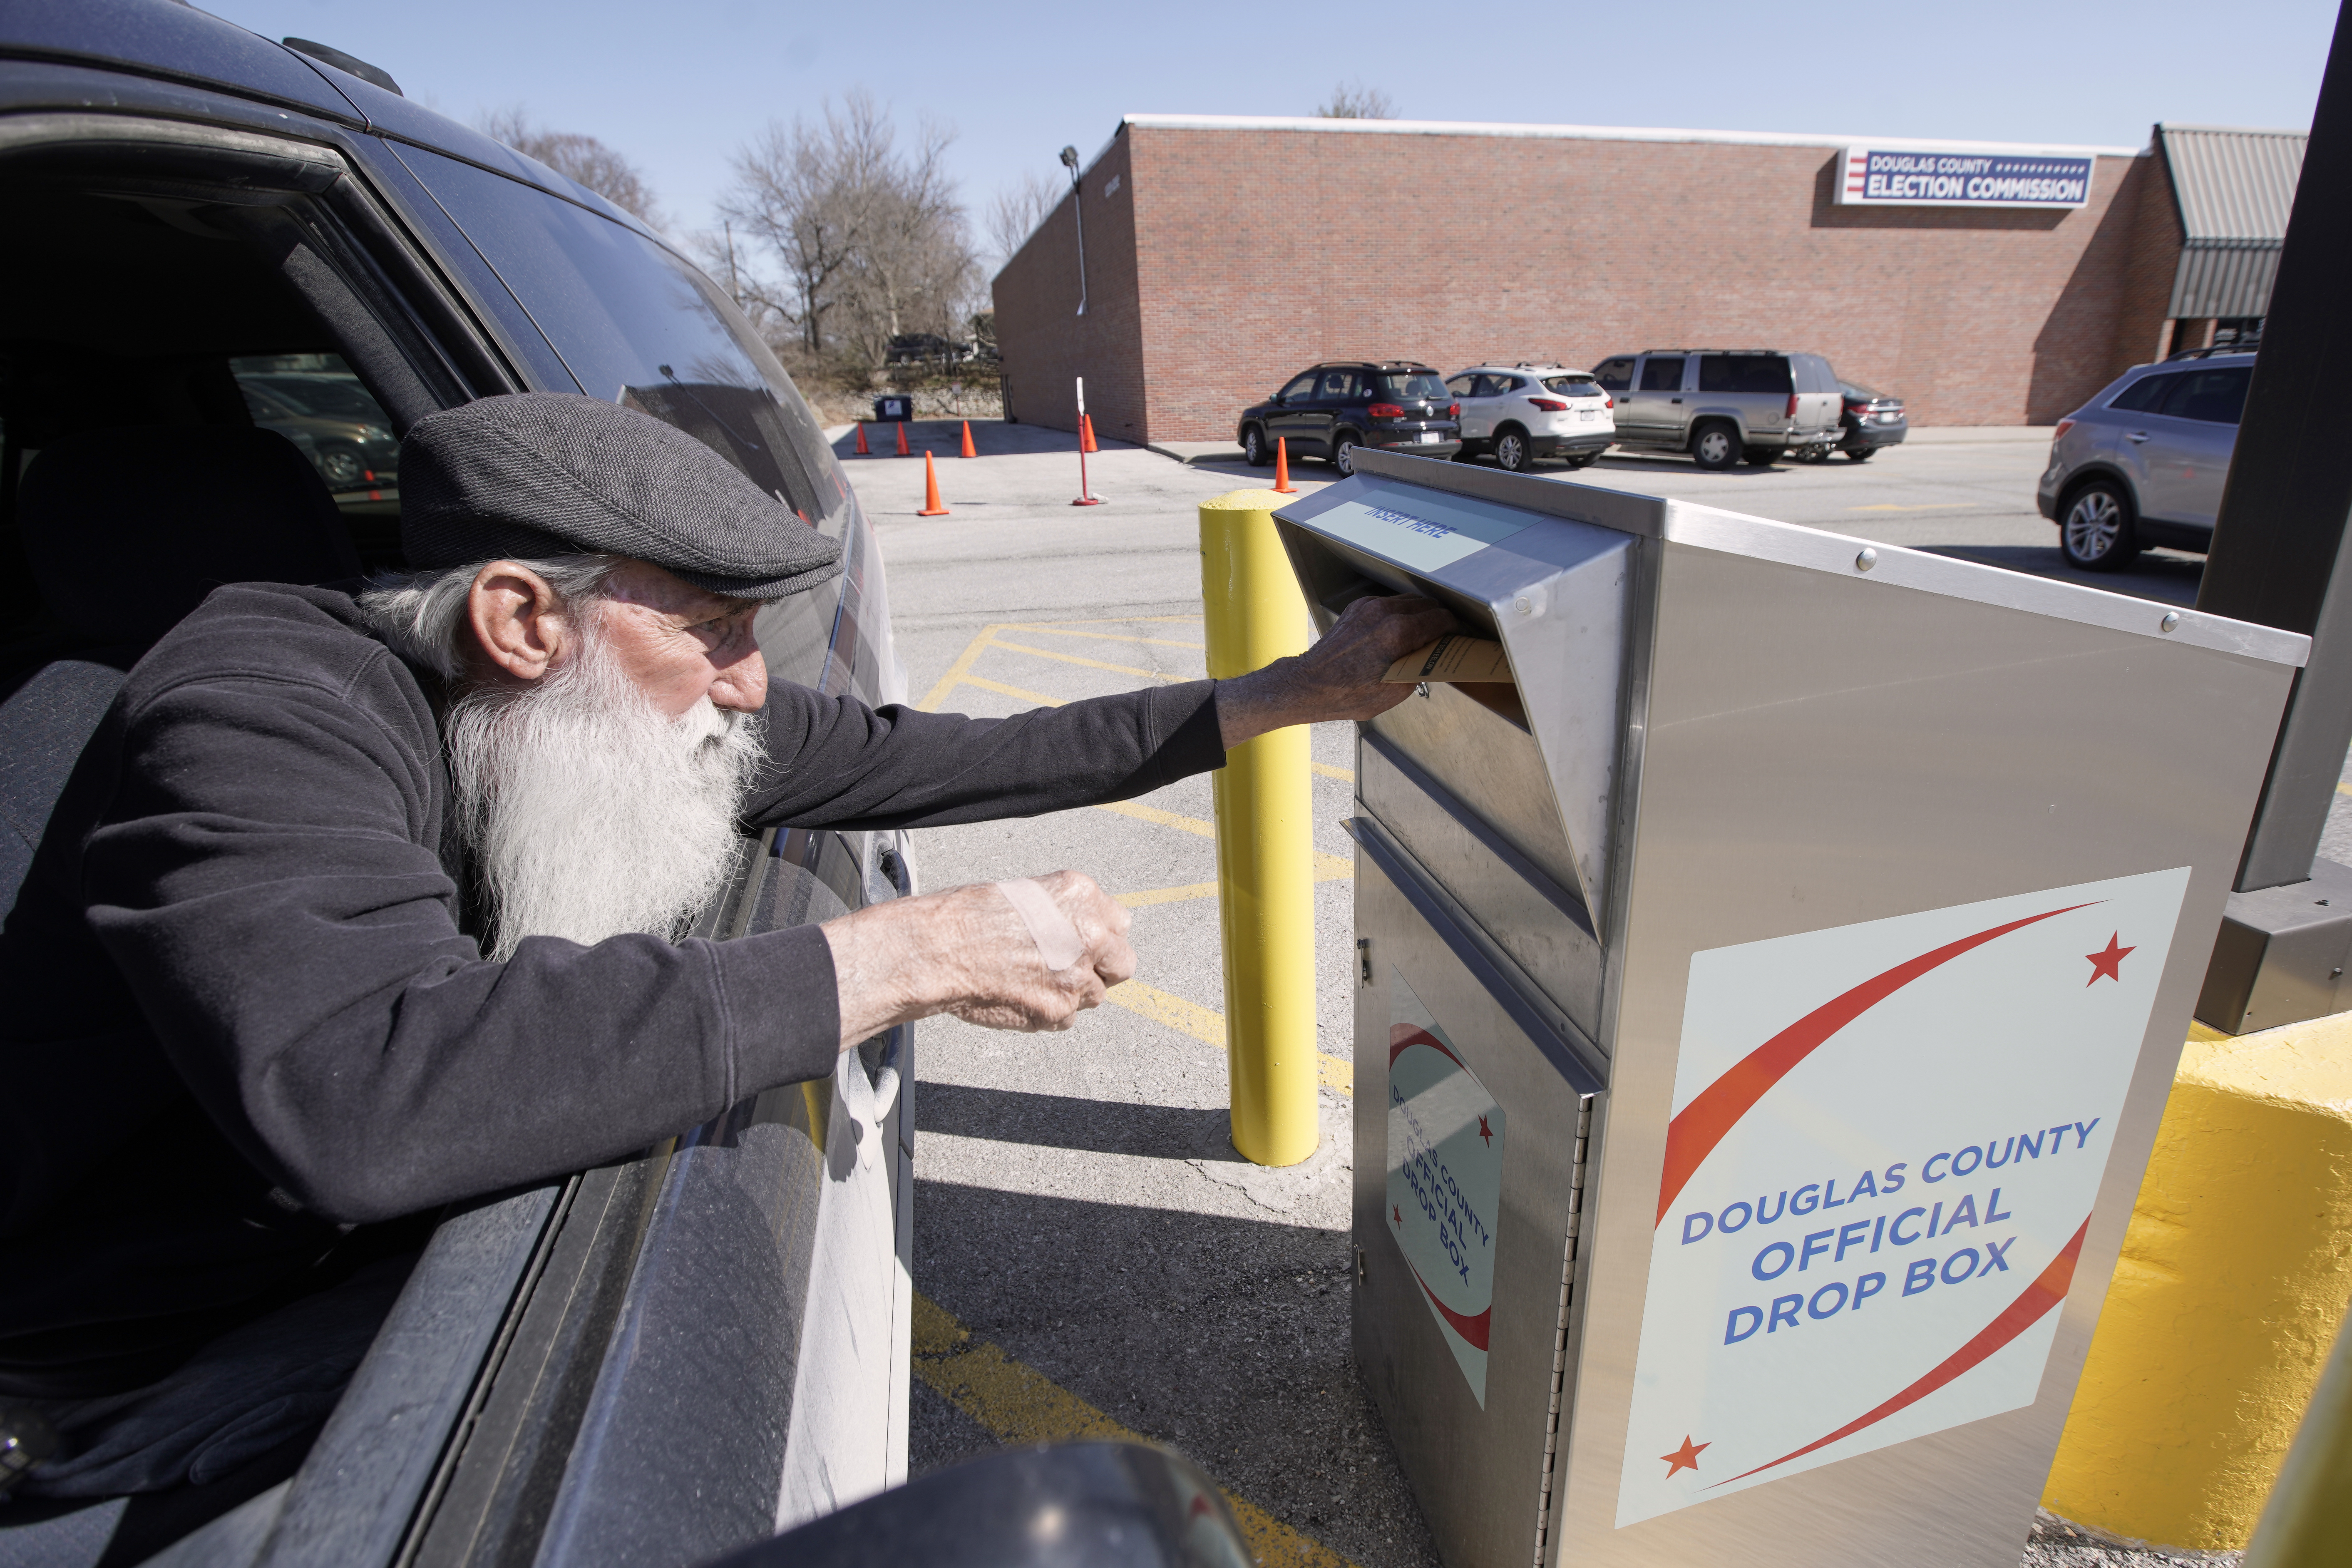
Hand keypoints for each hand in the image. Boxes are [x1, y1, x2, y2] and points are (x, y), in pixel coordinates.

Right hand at [821, 870, 1134, 1048]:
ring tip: (1031, 979)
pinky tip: (1020, 994)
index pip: (1120, 923)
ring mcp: (1076, 977)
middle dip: (1102, 968)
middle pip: (1123, 964)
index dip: (1101, 936)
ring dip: (1071, 992)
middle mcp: (1088, 935)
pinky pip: (1067, 1017)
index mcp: (1081, 895)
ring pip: (1094, 995)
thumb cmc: (969, 915)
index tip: (1084, 942)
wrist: (938, 949)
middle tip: (1070, 967)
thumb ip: (1067, 912)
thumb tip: (1088, 930)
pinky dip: (1048, 1011)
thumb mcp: (1028, 894)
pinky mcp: (1057, 1011)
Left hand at [1215, 593, 1456, 746]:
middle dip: (1441, 618)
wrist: (1309, 685)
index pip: (1441, 619)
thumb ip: (1420, 670)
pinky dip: (1401, 614)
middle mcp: (1384, 612)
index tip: (1461, 635)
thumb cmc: (1347, 694)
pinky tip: (1402, 630)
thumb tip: (1433, 660)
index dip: (1456, 627)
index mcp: (1397, 632)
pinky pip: (1389, 604)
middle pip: (1427, 605)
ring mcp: (1368, 607)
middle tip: (1449, 634)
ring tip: (1428, 632)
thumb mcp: (1395, 692)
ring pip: (1408, 601)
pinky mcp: (1358, 608)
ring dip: (1422, 614)